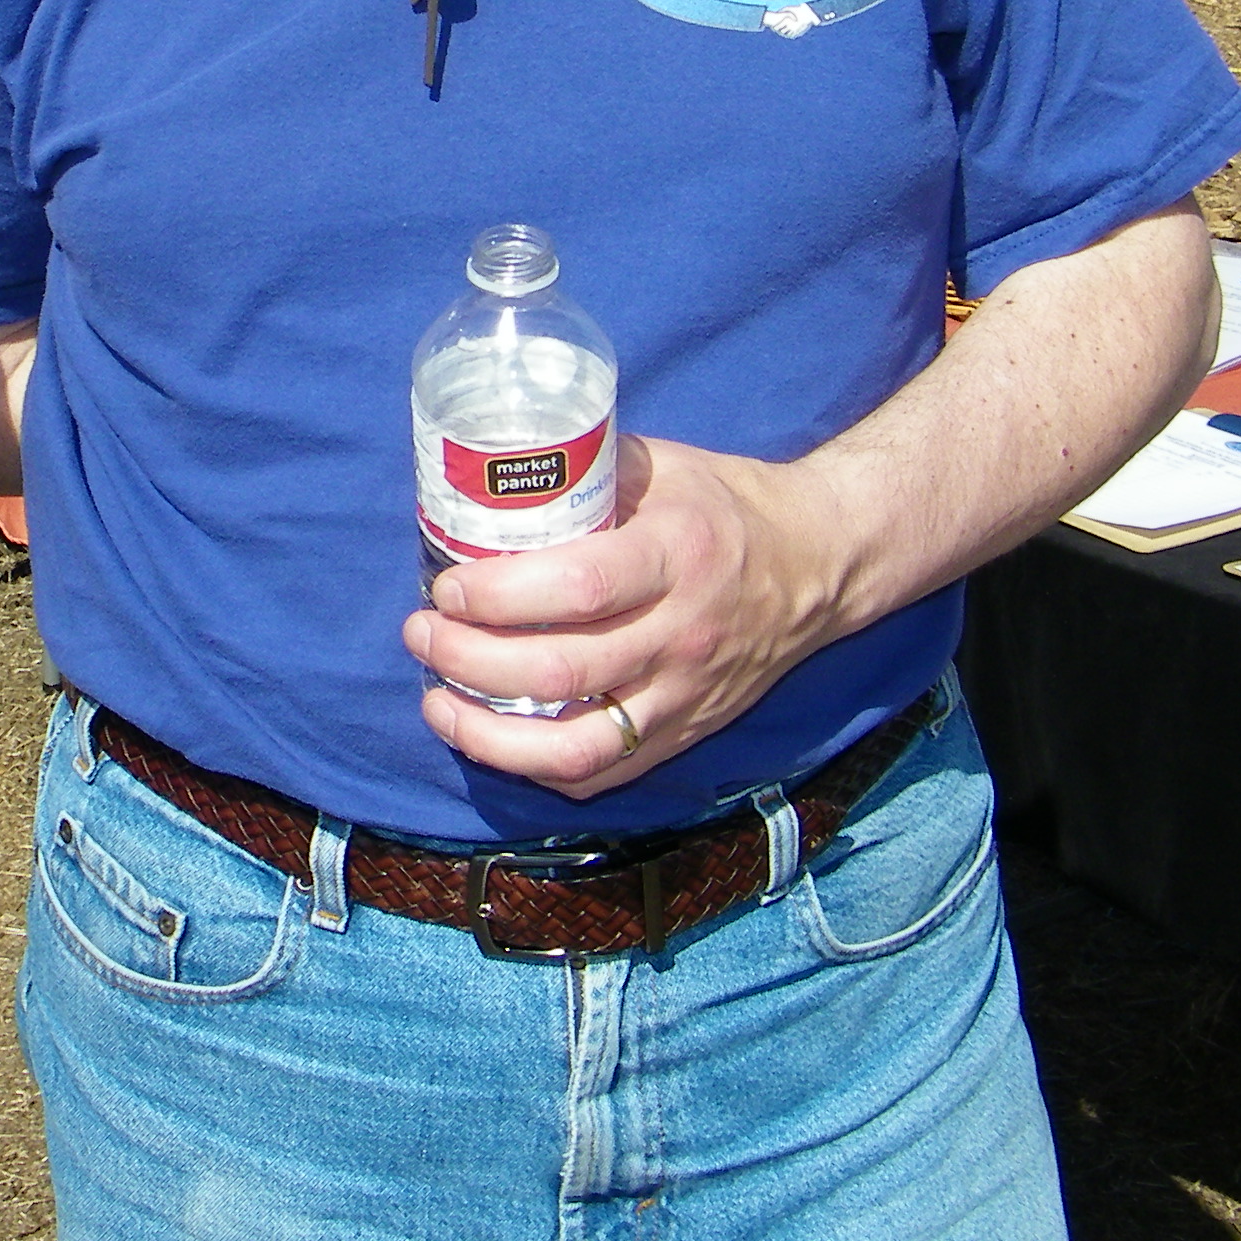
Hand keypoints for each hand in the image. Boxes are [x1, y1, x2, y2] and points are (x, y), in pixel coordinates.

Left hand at [403, 435, 847, 799]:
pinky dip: (535, 766)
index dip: (498, 596)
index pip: (579, 589)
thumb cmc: (725, 505)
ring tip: (436, 701)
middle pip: (562, 670)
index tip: (447, 585)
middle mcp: (682, 633)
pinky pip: (602, 773)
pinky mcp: (684, 734)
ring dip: (489, 734)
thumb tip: (490, 478)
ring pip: (576, 745)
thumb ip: (585, 474)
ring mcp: (685, 695)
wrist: (818, 564)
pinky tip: (489, 739)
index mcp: (677, 555)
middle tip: (422, 634)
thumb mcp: (664, 466)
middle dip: (469, 659)